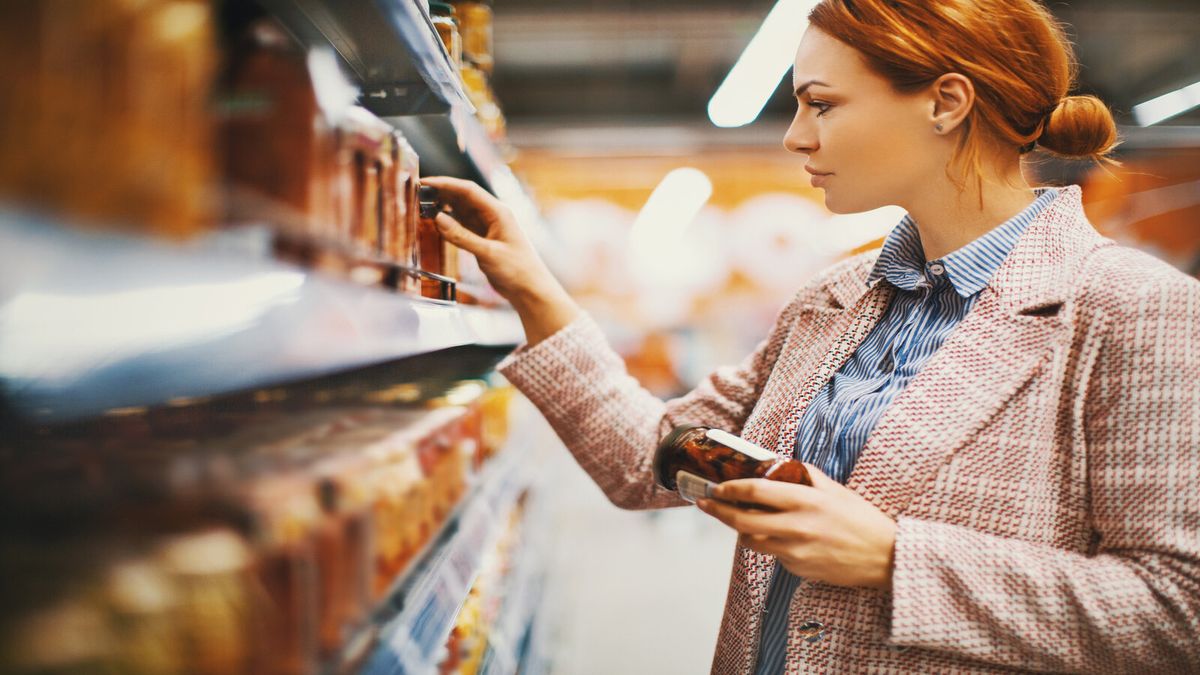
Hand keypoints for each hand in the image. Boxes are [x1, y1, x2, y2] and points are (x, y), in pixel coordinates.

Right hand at [420, 176, 578, 344]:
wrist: (530, 290)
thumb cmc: (518, 271)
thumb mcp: (488, 253)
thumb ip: (462, 236)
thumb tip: (438, 218)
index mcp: (498, 212)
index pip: (468, 190)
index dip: (446, 184)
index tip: (426, 182)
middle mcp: (493, 216)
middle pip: (463, 197)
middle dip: (442, 193)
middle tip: (419, 193)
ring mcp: (488, 227)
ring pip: (462, 210)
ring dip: (444, 207)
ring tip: (424, 206)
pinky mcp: (484, 240)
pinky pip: (463, 225)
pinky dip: (450, 222)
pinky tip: (437, 222)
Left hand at [695, 464, 896, 589]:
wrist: (885, 557)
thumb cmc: (860, 519)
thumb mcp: (833, 488)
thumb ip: (802, 475)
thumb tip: (773, 465)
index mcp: (805, 500)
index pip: (755, 491)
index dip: (729, 489)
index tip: (716, 487)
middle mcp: (797, 526)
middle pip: (742, 520)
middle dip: (718, 511)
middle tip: (706, 504)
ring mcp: (796, 551)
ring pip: (751, 541)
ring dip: (741, 529)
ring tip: (742, 518)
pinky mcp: (798, 569)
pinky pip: (772, 555)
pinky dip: (770, 544)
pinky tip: (782, 537)